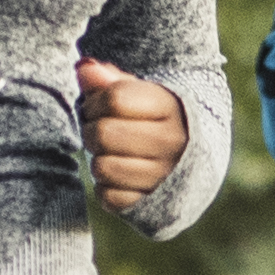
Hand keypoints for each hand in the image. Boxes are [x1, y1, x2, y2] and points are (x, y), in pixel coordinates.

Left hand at [76, 54, 186, 209]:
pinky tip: (118, 175)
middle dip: (92, 130)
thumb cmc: (153, 118)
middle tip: (100, 131)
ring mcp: (164, 176)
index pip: (114, 99)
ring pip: (102, 167)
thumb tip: (84, 70)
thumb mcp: (139, 93)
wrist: (190, 160)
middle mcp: (172, 142)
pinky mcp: (150, 204)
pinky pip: (108, 197)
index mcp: (171, 107)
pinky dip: (106, 187)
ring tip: (110, 153)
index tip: (100, 106)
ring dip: (98, 160)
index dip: (96, 101)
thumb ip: (109, 80)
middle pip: (103, 134)